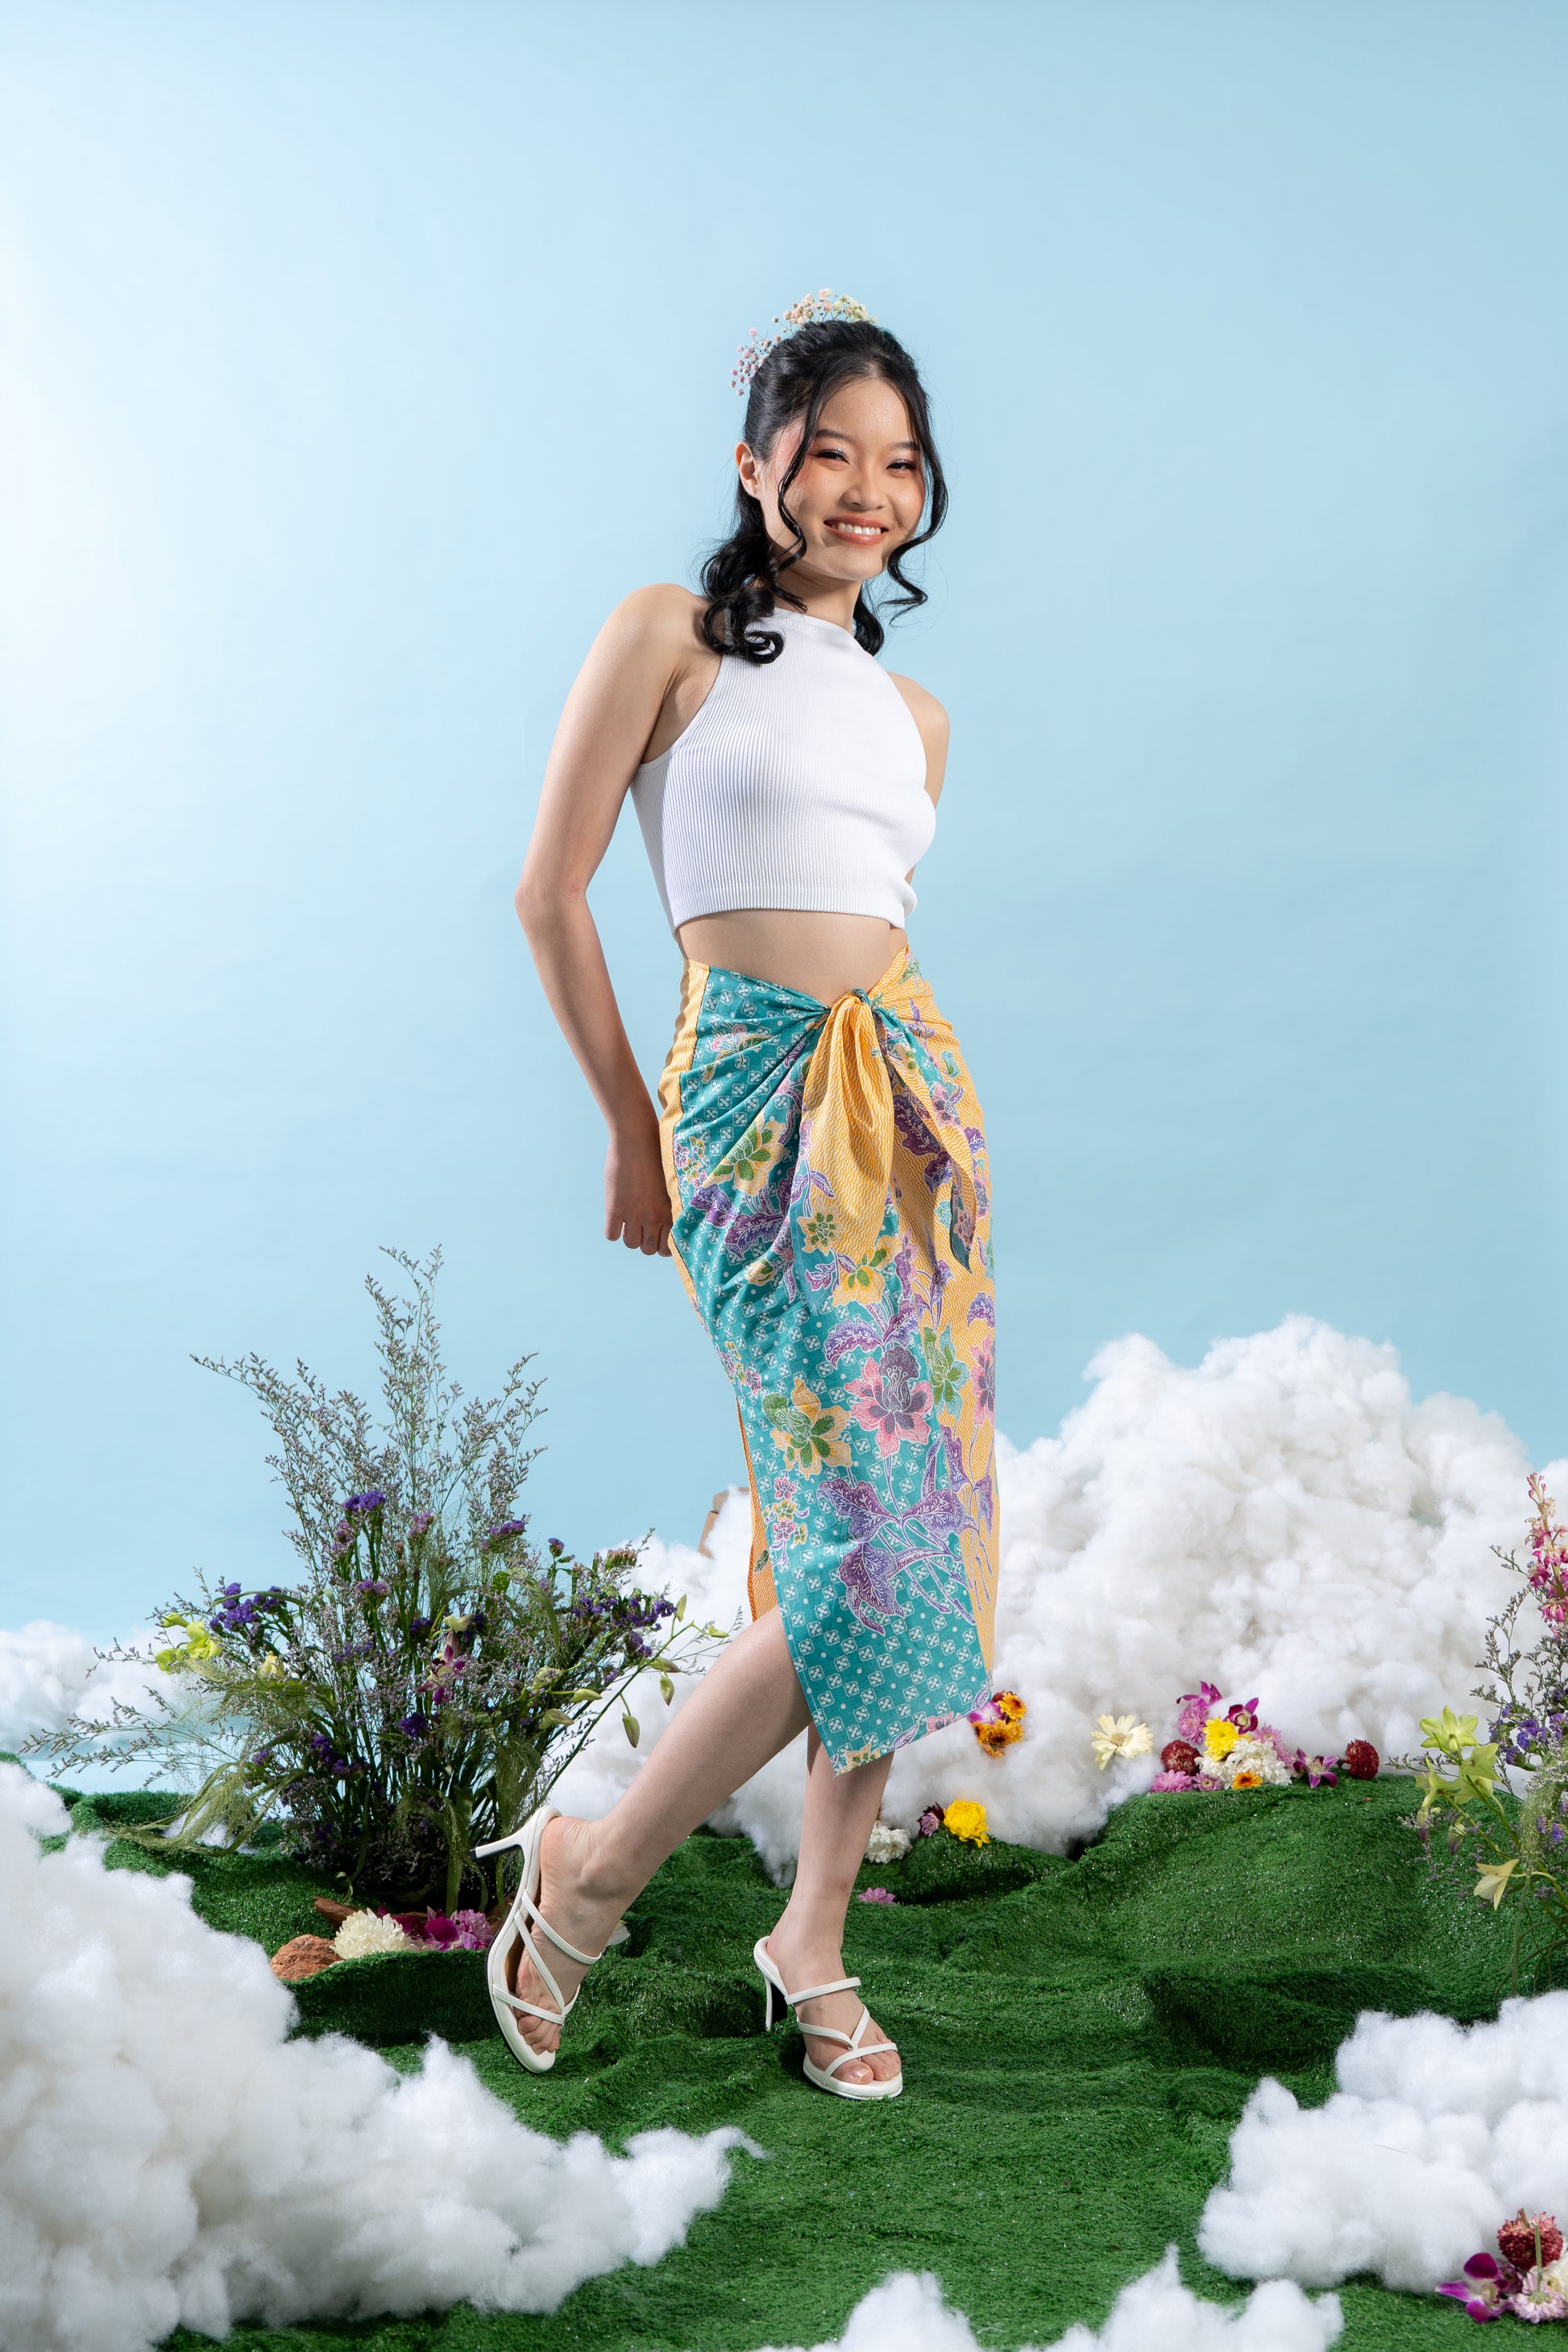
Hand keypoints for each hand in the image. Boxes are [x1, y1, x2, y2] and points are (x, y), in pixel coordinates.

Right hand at [605, 1126, 671, 1255]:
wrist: (636, 1141)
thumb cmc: (656, 1157)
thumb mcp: (670, 1185)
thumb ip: (669, 1207)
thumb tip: (665, 1223)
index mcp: (671, 1212)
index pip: (668, 1248)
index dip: (661, 1246)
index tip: (656, 1236)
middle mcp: (654, 1217)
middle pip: (648, 1249)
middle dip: (644, 1241)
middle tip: (641, 1226)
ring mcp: (634, 1214)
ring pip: (631, 1244)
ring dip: (628, 1235)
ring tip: (628, 1219)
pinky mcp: (615, 1209)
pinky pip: (611, 1235)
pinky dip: (613, 1230)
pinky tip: (616, 1216)